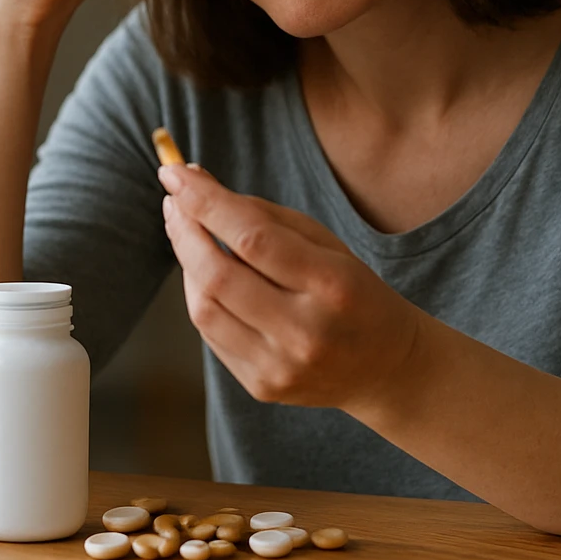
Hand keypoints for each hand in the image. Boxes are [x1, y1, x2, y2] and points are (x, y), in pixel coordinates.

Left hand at [157, 164, 424, 412]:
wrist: (386, 368)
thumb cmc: (354, 292)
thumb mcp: (327, 244)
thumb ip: (264, 215)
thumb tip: (197, 187)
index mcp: (332, 284)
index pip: (254, 239)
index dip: (206, 203)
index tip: (176, 173)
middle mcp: (305, 331)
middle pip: (218, 276)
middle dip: (185, 229)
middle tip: (174, 198)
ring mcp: (280, 365)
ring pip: (204, 308)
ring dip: (185, 261)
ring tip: (184, 229)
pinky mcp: (261, 386)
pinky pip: (210, 333)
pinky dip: (199, 294)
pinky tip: (202, 271)